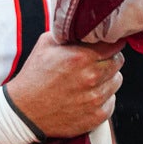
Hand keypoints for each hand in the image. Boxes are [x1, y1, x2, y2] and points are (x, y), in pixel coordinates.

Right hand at [5, 32, 124, 138]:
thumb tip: (86, 27)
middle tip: (92, 62)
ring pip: (116, 81)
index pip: (114, 44)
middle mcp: (91, 78)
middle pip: (118, 62)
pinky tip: (85, 95)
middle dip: (108, 59)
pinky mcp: (97, 116)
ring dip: (106, 78)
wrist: (24, 111)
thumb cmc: (34, 76)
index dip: (109, 42)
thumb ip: (69, 33)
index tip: (103, 44)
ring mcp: (96, 99)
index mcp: (80, 57)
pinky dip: (102, 97)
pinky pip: (111, 101)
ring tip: (86, 80)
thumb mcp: (44, 45)